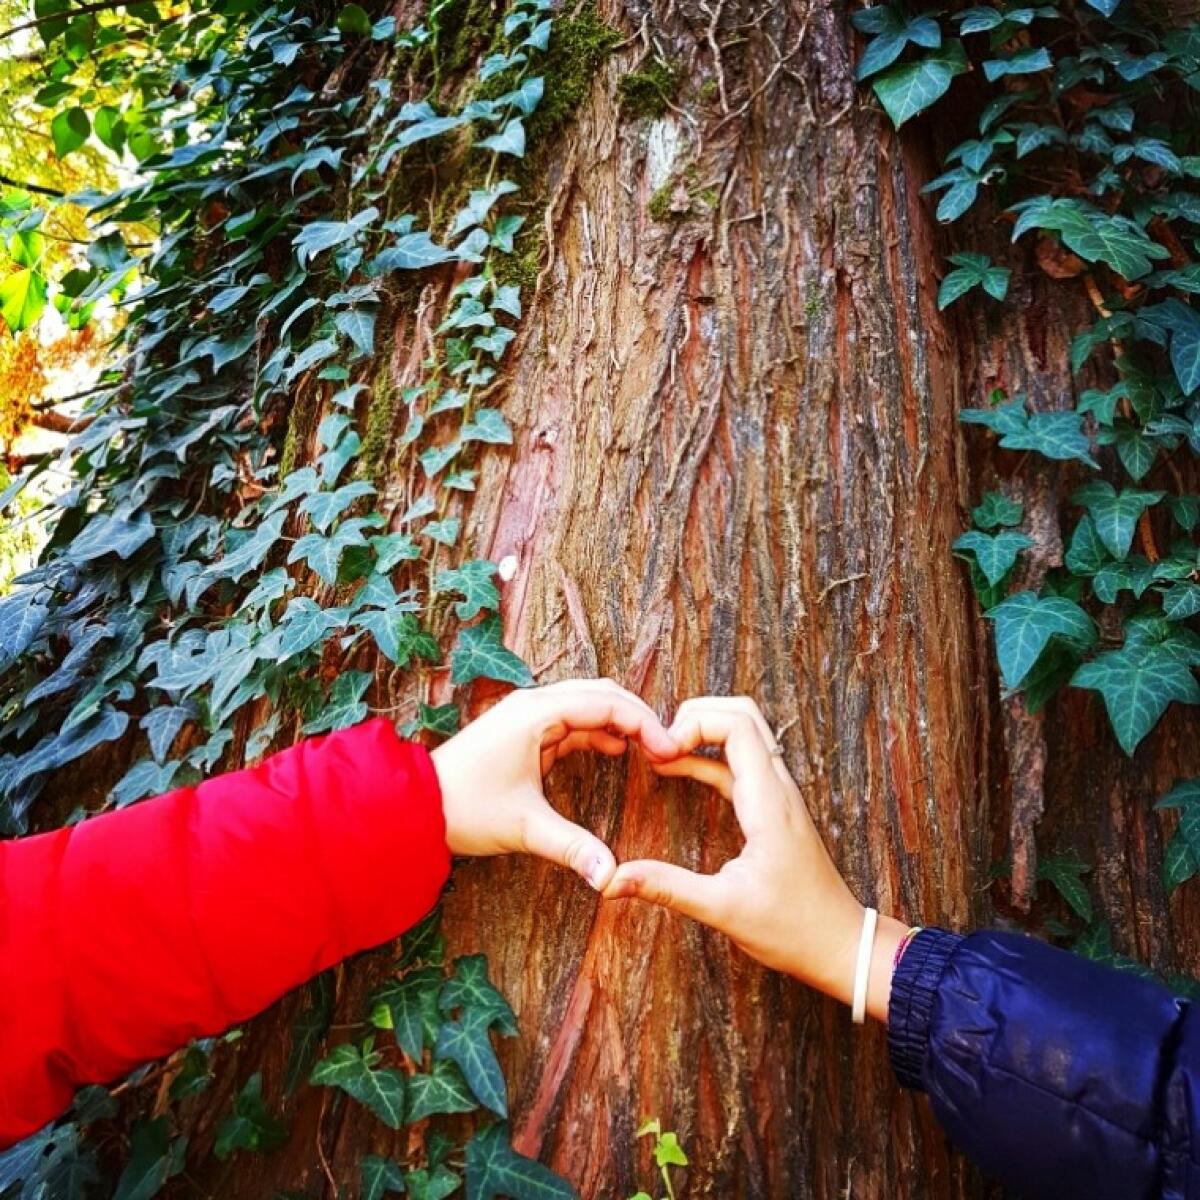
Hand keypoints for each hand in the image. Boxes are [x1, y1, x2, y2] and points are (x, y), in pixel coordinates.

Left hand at [430, 677, 679, 892]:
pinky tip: (617, 750)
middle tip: (669, 747)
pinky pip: (571, 721)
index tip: (671, 750)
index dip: (646, 724)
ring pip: (588, 705)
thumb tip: (610, 878)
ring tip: (651, 749)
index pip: (607, 703)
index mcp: (537, 712)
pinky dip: (598, 731)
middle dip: (638, 717)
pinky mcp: (524, 731)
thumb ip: (572, 848)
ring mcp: (528, 715)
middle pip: (602, 694)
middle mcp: (534, 704)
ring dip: (620, 722)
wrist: (414, 808)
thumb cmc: (464, 809)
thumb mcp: (525, 828)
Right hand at [603, 696, 905, 1019]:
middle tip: (657, 743)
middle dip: (695, 715)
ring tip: (658, 753)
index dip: (693, 723)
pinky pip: (739, 764)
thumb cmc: (793, 929)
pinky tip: (675, 770)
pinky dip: (706, 758)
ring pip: (743, 734)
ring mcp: (778, 795)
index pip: (737, 725)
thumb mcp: (723, 909)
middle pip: (742, 714)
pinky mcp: (773, 808)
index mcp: (769, 802)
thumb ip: (668, 888)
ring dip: (701, 732)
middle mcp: (777, 788)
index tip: (660, 753)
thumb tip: (612, 881)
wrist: (840, 945)